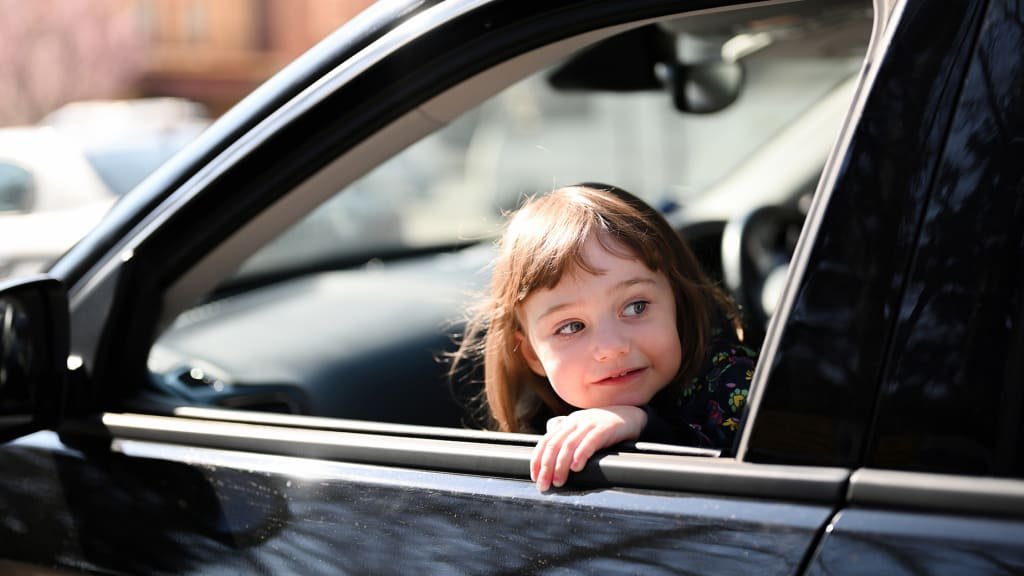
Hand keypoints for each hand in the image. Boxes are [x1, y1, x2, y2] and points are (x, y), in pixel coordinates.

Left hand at [530, 405, 646, 491]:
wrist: (629, 416)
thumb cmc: (603, 428)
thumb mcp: (580, 430)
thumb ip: (563, 437)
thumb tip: (545, 449)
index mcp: (567, 424)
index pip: (546, 441)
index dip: (537, 459)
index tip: (534, 477)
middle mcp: (575, 422)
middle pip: (554, 444)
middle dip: (546, 466)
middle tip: (543, 484)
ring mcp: (589, 424)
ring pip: (569, 444)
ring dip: (561, 465)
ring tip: (558, 481)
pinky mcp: (604, 428)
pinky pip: (590, 441)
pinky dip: (581, 455)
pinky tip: (577, 468)